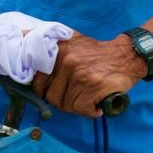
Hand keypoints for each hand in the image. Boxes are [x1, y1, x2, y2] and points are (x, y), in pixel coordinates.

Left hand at [30, 33, 144, 117]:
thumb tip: (26, 50)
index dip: (42, 90)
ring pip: (65, 104)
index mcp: (57, 50)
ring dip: (76, 107)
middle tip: (73, 96)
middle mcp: (66, 61)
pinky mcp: (93, 86)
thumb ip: (50, 46)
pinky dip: (89, 111)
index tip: (50, 92)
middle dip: (61, 101)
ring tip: (85, 98)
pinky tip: (95, 104)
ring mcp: (79, 74)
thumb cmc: (96, 53)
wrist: (126, 56)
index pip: (37, 80)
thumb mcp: (71, 41)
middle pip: (51, 96)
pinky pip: (81, 109)